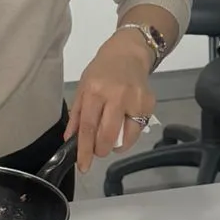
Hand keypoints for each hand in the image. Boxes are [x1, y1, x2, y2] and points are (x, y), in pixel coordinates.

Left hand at [67, 32, 156, 172]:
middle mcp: (116, 95)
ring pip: (126, 137)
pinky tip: (124, 122)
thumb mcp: (83, 87)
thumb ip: (76, 114)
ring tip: (112, 136)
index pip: (88, 126)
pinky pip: (138, 130)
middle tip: (98, 150)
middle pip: (108, 134)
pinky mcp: (149, 104)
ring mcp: (135, 100)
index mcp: (95, 91)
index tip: (83, 166)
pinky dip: (129, 134)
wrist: (128, 53)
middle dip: (101, 150)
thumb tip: (70, 141)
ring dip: (116, 144)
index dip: (85, 150)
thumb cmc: (101, 71)